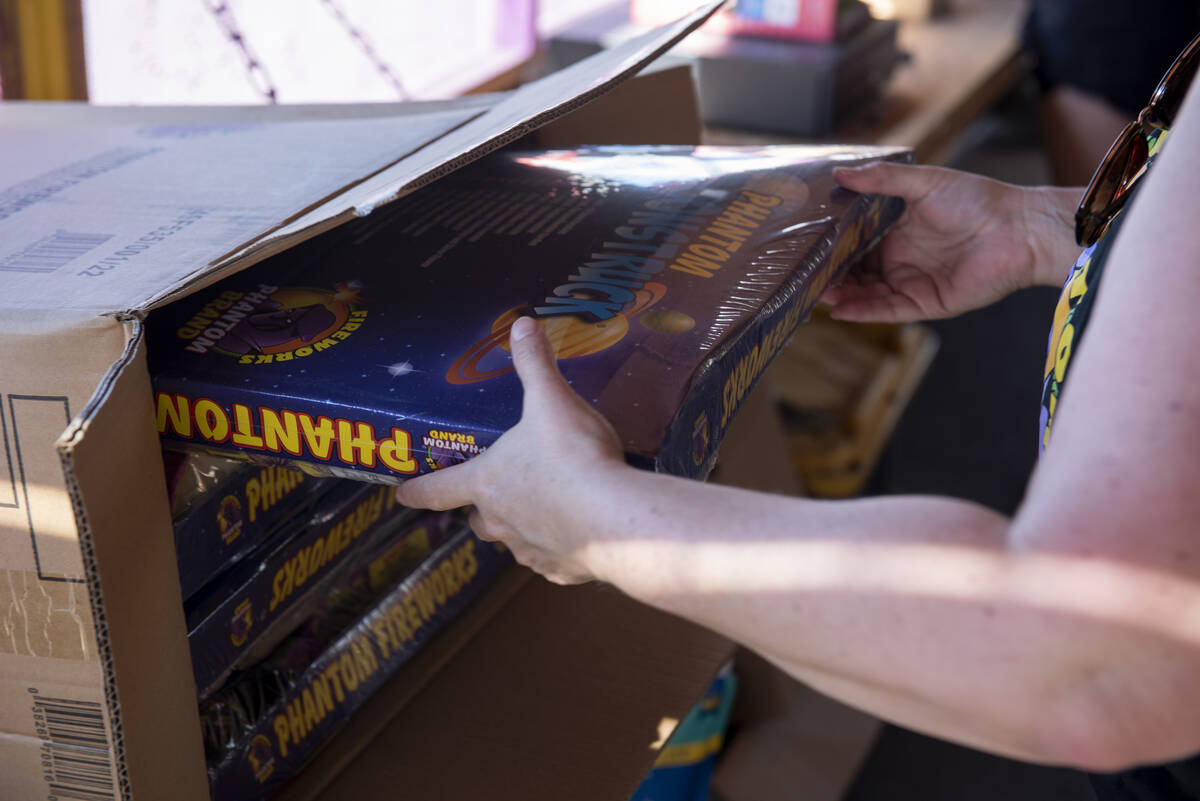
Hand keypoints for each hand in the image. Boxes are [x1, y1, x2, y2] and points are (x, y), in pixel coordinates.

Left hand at [395, 317, 627, 584]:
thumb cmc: (573, 459)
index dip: (418, 490)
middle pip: (479, 520)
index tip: (401, 494)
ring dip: (525, 527)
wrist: (615, 520)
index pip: (439, 489)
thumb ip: (535, 365)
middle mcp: (500, 521)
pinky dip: (563, 547)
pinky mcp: (563, 570)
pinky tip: (584, 533)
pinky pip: (554, 560)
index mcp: (487, 482)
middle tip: (501, 493)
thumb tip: (522, 324)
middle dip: (484, 508)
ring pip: (515, 541)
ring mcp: (530, 549)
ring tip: (553, 508)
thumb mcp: (552, 402)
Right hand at [823, 162, 1076, 321]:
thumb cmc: (977, 200)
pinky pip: (889, 310)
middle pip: (856, 273)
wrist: (1020, 228)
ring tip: (816, 294)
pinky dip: (865, 311)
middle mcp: (901, 259)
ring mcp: (912, 283)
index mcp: (896, 231)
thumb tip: (840, 173)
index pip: (855, 243)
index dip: (832, 247)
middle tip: (802, 275)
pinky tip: (842, 310)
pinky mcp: (927, 304)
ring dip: (843, 296)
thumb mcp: (923, 182)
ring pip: (867, 294)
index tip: (805, 246)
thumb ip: (882, 179)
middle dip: (830, 276)